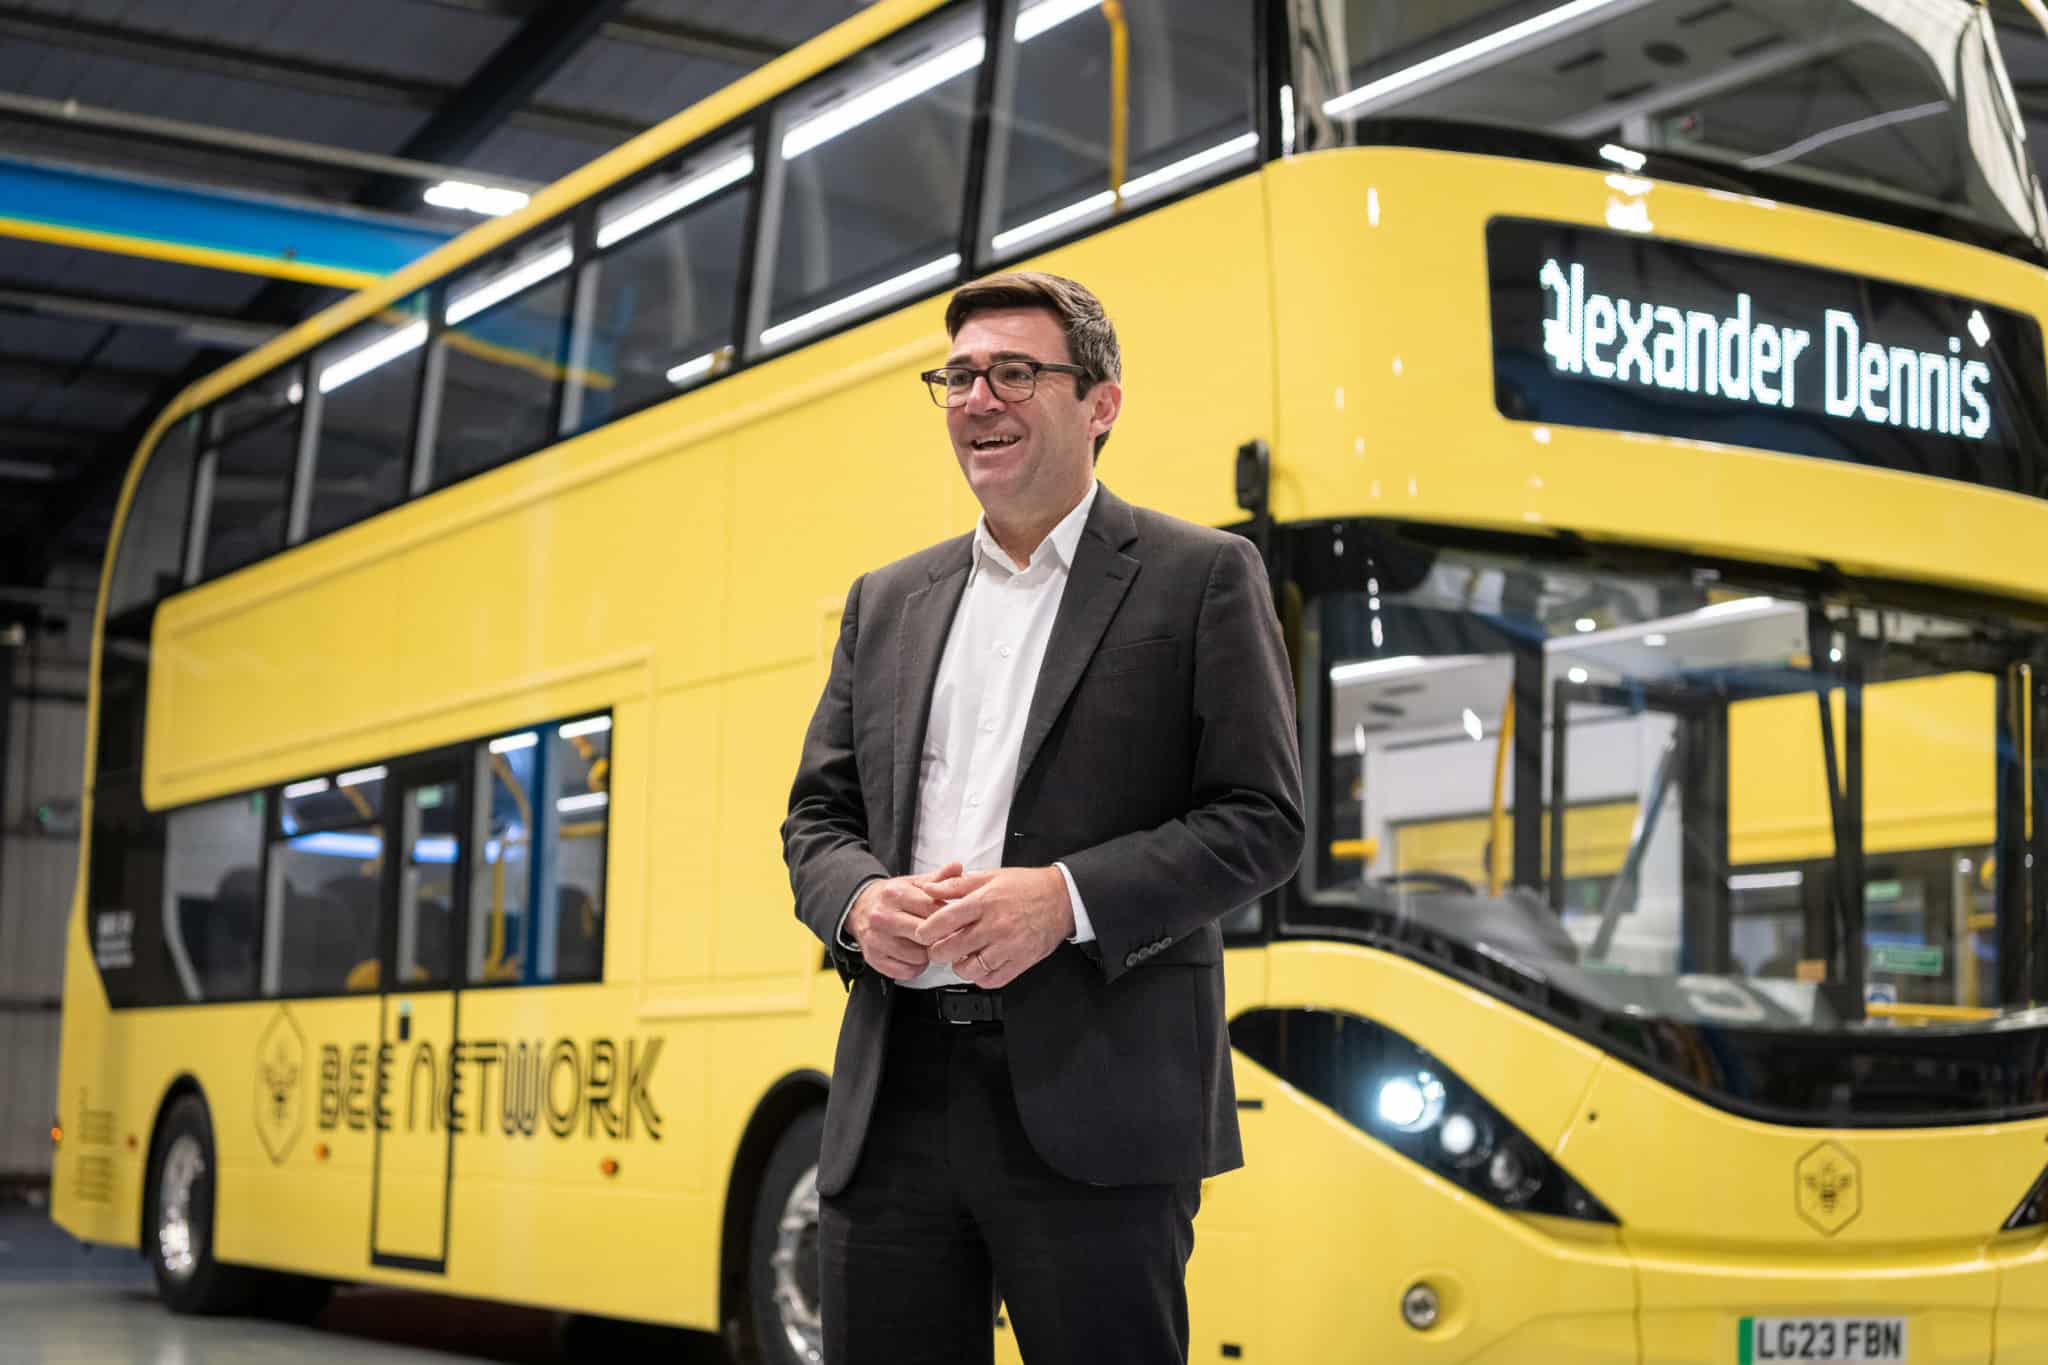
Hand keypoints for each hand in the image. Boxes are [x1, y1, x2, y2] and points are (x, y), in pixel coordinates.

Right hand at [847, 863, 961, 980]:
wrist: (859, 906)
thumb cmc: (892, 896)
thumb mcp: (914, 882)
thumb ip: (938, 878)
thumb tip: (958, 867)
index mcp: (896, 894)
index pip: (932, 910)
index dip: (948, 918)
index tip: (955, 921)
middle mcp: (883, 917)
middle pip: (925, 935)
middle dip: (938, 937)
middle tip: (943, 935)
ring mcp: (876, 939)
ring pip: (918, 957)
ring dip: (927, 954)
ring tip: (926, 944)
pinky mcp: (873, 958)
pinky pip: (906, 972)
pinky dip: (915, 967)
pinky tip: (914, 954)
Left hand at [912, 867, 1073, 988]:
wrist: (1062, 899)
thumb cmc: (1027, 887)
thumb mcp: (990, 876)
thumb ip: (957, 884)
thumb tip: (930, 888)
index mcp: (985, 901)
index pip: (946, 920)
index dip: (927, 930)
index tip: (922, 934)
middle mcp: (996, 925)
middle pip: (953, 948)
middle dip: (938, 951)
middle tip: (938, 948)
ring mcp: (1009, 946)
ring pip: (970, 969)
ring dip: (959, 967)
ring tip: (961, 958)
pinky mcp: (1021, 961)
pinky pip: (992, 980)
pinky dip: (981, 977)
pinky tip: (980, 966)